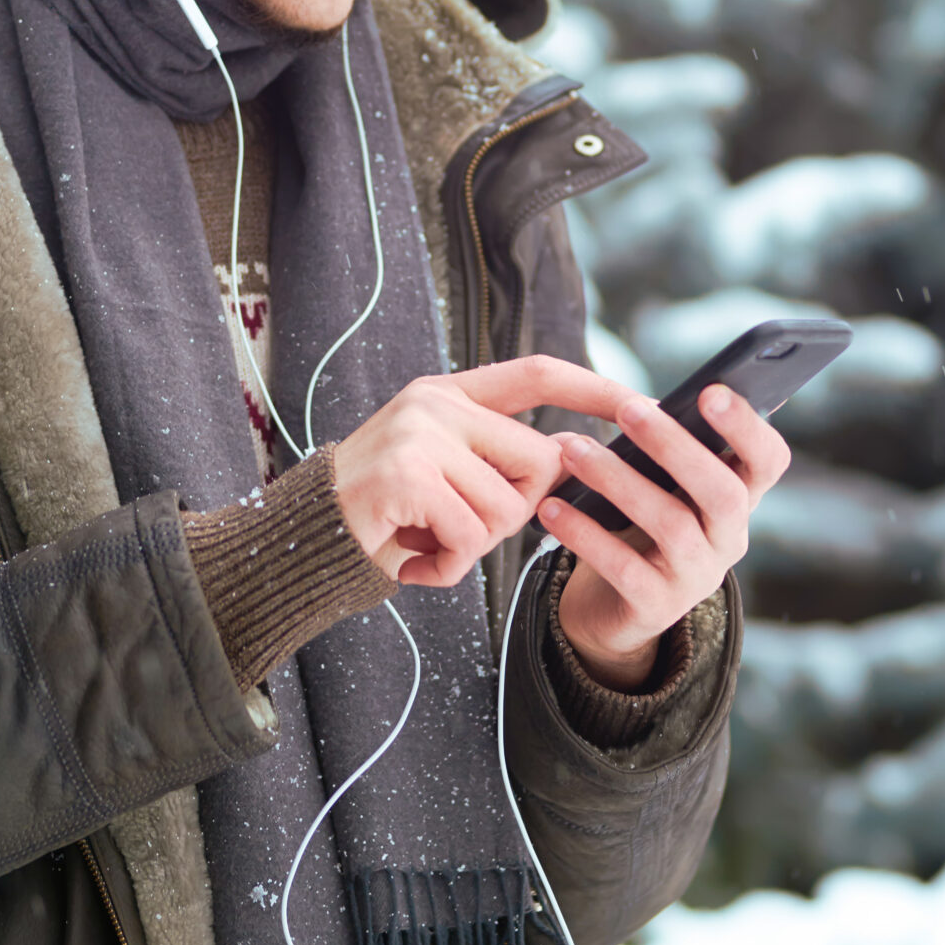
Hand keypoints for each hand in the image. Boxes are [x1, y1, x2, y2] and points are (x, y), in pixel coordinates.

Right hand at [332, 355, 650, 588]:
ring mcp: (419, 435)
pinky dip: (449, 568)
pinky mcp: (406, 475)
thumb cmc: (385, 514)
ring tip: (429, 543)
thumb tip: (566, 466)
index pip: (536, 375)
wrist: (307, 539)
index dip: (590, 388)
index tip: (637, 403)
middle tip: (459, 529)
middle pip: (538, 462)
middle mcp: (436, 403)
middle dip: (514, 513)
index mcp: (450, 394)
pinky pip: (469, 536)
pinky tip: (415, 562)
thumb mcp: (443, 470)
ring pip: (507, 508)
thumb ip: (495, 458)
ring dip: (475, 548)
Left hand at [537, 383, 792, 689]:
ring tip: (572, 451)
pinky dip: (585, 534)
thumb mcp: (659, 483)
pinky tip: (551, 508)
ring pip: (672, 525)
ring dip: (619, 481)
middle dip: (676, 447)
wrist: (613, 604)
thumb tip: (636, 405)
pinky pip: (624, 568)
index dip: (749, 427)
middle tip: (629, 410)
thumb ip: (661, 448)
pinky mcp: (657, 607)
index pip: (768, 461)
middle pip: (724, 493)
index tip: (711, 391)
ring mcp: (697, 577)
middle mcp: (729, 539)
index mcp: (737, 497)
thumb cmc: (638, 520)